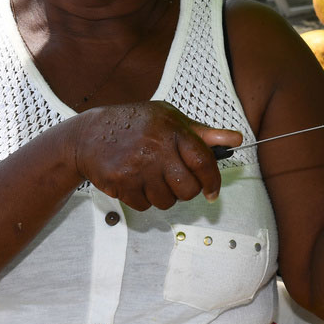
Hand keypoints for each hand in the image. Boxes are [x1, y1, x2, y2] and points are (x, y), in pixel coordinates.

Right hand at [68, 101, 241, 210]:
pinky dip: (145, 199)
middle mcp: (156, 149)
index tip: (212, 191)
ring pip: (167, 201)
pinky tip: (137, 182)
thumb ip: (203, 133)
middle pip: (188, 189)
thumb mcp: (170, 118)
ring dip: (165, 195)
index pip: (203, 161)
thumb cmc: (135, 124)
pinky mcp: (121, 183)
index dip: (213, 180)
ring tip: (154, 177)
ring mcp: (137, 168)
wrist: (88, 135)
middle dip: (188, 191)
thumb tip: (236, 139)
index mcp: (172, 130)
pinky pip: (145, 206)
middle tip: (178, 182)